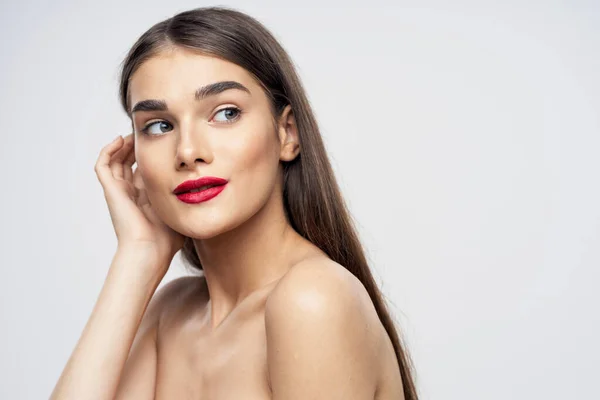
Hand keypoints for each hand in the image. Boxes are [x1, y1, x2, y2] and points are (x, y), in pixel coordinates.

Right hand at [94, 134, 184, 268]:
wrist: (150, 251)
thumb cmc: (167, 240)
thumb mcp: (182, 212)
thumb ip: (189, 200)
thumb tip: (205, 187)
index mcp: (147, 199)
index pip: (145, 170)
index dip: (152, 156)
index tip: (164, 142)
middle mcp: (131, 194)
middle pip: (128, 163)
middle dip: (136, 147)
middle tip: (146, 133)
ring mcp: (119, 192)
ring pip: (115, 161)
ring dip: (123, 145)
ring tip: (133, 133)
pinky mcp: (111, 191)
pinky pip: (102, 165)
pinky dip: (108, 150)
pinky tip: (121, 139)